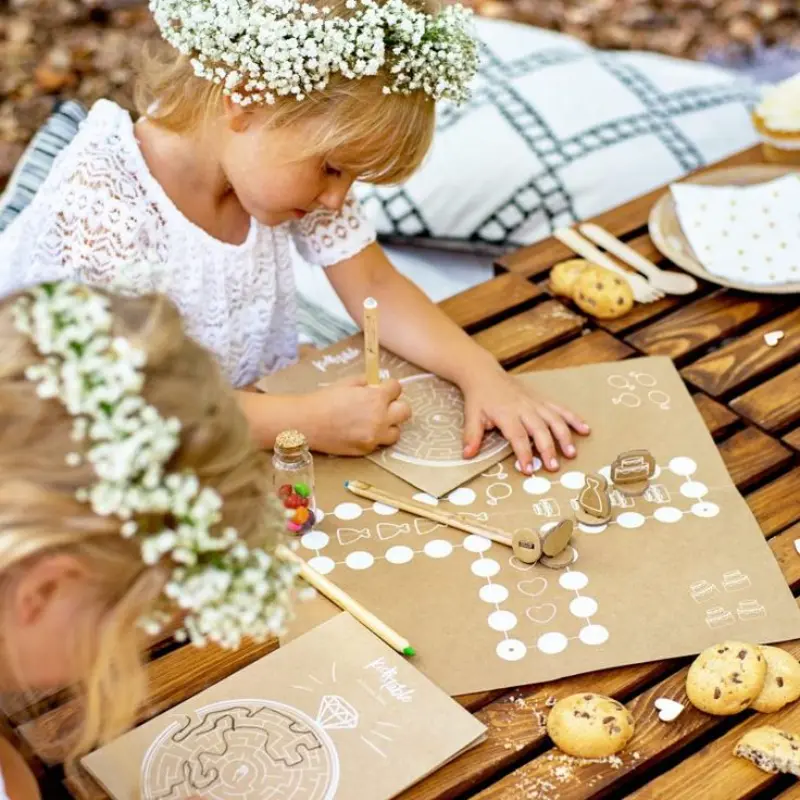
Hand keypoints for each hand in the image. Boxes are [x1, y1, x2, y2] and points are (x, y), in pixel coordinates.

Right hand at [302, 376, 410, 455]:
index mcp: (376, 397)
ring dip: (389, 425)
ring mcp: (374, 436)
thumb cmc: (324, 400)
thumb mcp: (347, 383)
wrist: (307, 423)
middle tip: (383, 406)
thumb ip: (366, 383)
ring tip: (375, 422)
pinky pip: (379, 443)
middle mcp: (380, 418)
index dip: (390, 387)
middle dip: (396, 406)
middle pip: (405, 411)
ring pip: (397, 432)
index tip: (383, 389)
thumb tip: (377, 385)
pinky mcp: (366, 450)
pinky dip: (375, 437)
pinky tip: (362, 431)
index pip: (397, 388)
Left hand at [460, 369, 588, 473]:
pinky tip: (585, 429)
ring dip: (564, 436)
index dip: (523, 454)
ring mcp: (535, 403)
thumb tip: (468, 455)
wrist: (485, 374)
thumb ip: (472, 436)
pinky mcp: (542, 400)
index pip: (517, 437)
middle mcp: (524, 408)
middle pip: (539, 430)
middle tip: (553, 467)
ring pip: (554, 419)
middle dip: (547, 449)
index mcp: (506, 414)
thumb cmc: (479, 398)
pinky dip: (574, 418)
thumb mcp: (471, 416)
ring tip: (571, 453)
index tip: (528, 469)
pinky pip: (560, 409)